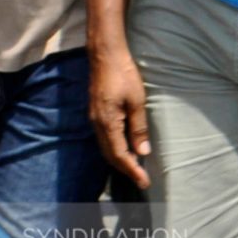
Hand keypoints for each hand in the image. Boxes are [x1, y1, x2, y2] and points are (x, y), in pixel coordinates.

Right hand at [90, 45, 151, 188]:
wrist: (104, 55)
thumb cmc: (123, 74)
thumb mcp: (137, 101)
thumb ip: (139, 128)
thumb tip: (142, 153)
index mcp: (107, 123)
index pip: (119, 154)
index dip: (131, 170)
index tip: (143, 182)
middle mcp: (97, 124)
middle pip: (110, 155)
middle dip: (125, 169)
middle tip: (141, 180)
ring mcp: (94, 119)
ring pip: (106, 148)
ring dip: (120, 160)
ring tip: (135, 169)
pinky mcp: (96, 113)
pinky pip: (104, 138)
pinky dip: (115, 149)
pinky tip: (125, 149)